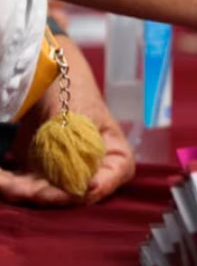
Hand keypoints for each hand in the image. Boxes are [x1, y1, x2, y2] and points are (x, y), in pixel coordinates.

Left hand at [1, 36, 133, 205]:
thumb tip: (79, 181)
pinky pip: (21, 184)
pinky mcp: (33, 169)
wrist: (38, 70)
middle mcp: (88, 164)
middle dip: (50, 194)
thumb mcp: (76, 110)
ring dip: (21, 191)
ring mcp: (59, 168)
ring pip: (44, 192)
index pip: (116, 173)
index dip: (103, 184)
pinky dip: (8, 183)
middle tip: (28, 189)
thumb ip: (76, 144)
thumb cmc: (68, 85)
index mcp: (110, 148)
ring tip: (2, 181)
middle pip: (75, 190)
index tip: (85, 187)